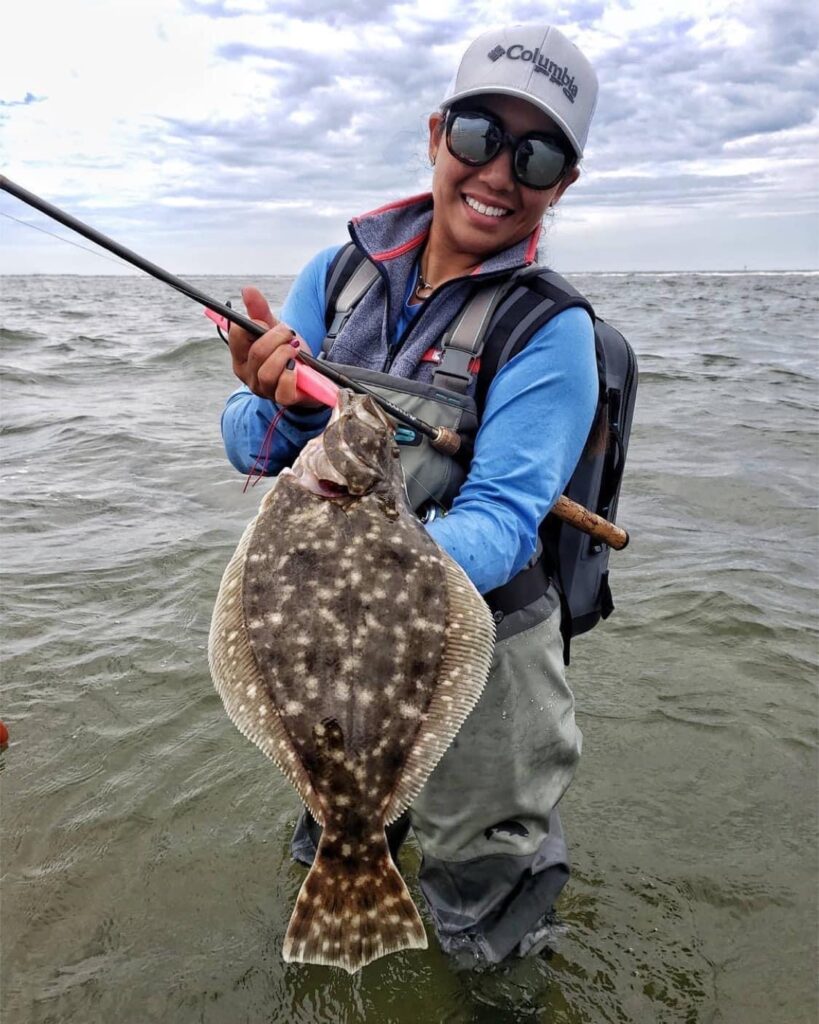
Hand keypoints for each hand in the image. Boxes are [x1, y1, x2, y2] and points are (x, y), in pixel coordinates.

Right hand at [227, 286, 321, 407]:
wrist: (310, 374)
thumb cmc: (286, 351)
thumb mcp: (274, 329)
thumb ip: (260, 311)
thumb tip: (247, 289)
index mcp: (241, 355)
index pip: (236, 335)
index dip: (253, 324)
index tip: (267, 322)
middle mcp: (248, 374)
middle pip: (256, 353)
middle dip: (276, 338)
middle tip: (290, 334)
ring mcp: (264, 389)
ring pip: (267, 372)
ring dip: (284, 355)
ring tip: (295, 349)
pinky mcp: (282, 399)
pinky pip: (282, 389)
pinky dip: (291, 376)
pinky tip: (297, 368)